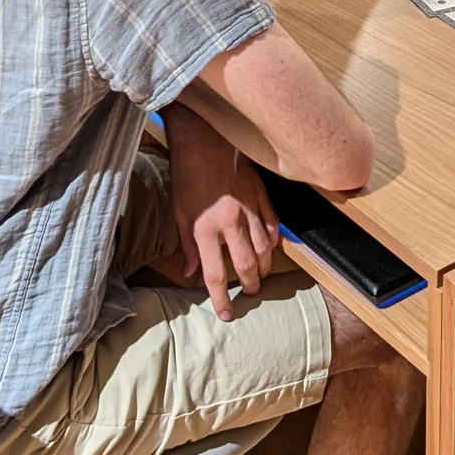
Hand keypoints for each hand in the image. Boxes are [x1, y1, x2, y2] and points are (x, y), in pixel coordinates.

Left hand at [163, 106, 279, 319]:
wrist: (204, 141)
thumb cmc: (187, 176)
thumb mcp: (179, 213)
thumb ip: (187, 247)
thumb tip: (190, 273)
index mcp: (205, 229)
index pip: (215, 275)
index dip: (221, 299)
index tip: (226, 314)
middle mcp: (230, 223)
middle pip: (246, 266)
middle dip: (250, 285)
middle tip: (250, 294)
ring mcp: (249, 208)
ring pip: (264, 249)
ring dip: (264, 267)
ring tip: (261, 276)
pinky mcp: (261, 195)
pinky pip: (273, 225)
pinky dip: (274, 242)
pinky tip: (271, 249)